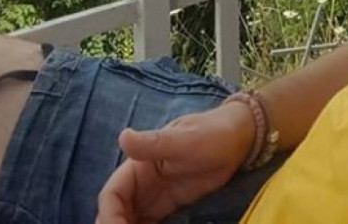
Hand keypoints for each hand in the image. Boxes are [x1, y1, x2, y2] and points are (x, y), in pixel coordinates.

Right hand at [96, 101, 254, 223]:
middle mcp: (140, 183)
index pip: (112, 195)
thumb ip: (153, 143)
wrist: (237, 138)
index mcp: (137, 166)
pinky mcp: (166, 207)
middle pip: (116, 212)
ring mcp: (152, 197)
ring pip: (129, 220)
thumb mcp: (184, 139)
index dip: (110, 216)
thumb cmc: (211, 133)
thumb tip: (123, 136)